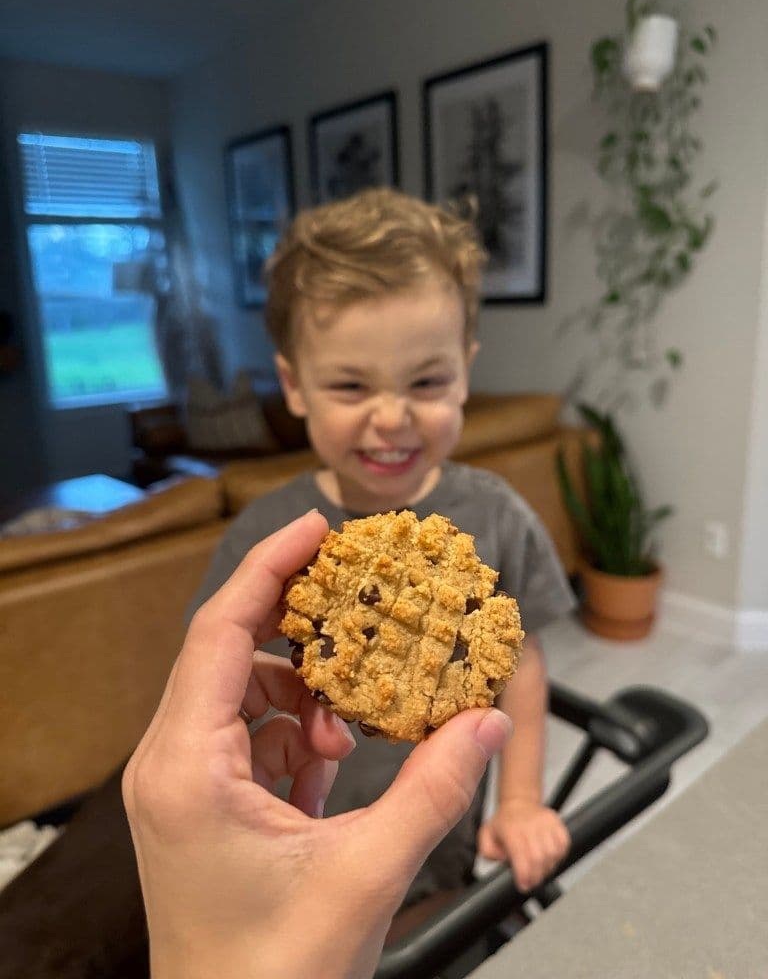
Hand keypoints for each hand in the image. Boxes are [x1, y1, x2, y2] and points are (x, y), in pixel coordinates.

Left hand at [123, 509, 512, 978]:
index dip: (270, 568)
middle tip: (357, 592)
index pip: (219, 630)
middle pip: (230, 648)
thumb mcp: (367, 874)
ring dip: (305, 687)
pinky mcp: (209, 798)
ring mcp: (186, 781)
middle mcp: (172, 763)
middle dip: (297, 618)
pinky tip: (334, 754)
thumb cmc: (271, 976)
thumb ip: (433, 789)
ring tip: (350, 718)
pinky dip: (298, 727)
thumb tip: (482, 720)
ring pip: (247, 689)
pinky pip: (253, 731)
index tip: (316, 528)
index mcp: (187, 768)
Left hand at [477, 796, 570, 891]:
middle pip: (539, 859)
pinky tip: (550, 858)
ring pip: (553, 853)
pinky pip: (564, 843)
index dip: (524, 876)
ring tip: (540, 869)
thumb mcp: (486, 836)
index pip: (521, 858)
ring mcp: (544, 822)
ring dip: (548, 867)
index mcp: (511, 830)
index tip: (523, 885)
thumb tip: (502, 860)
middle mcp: (529, 825)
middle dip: (536, 876)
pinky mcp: (556, 821)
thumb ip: (488, 852)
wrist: (518, 802)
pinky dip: (560, 855)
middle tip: (532, 882)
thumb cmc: (504, 822)